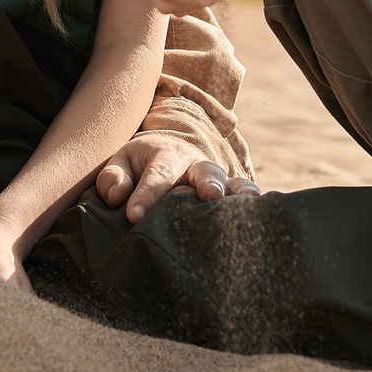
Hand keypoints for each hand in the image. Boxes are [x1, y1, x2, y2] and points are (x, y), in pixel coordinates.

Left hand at [92, 131, 259, 222]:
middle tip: (208, 196)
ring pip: (228, 183)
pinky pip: (241, 196)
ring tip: (245, 203)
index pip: (157, 175)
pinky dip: (250, 204)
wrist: (165, 156)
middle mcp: (195, 166)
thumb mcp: (120, 164)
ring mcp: (215, 180)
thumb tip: (118, 197)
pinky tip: (259, 216)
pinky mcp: (227, 196)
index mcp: (165, 155)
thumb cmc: (138, 168)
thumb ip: (113, 177)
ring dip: (235, 193)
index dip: (146, 196)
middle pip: (204, 172)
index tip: (134, 217)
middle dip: (208, 183)